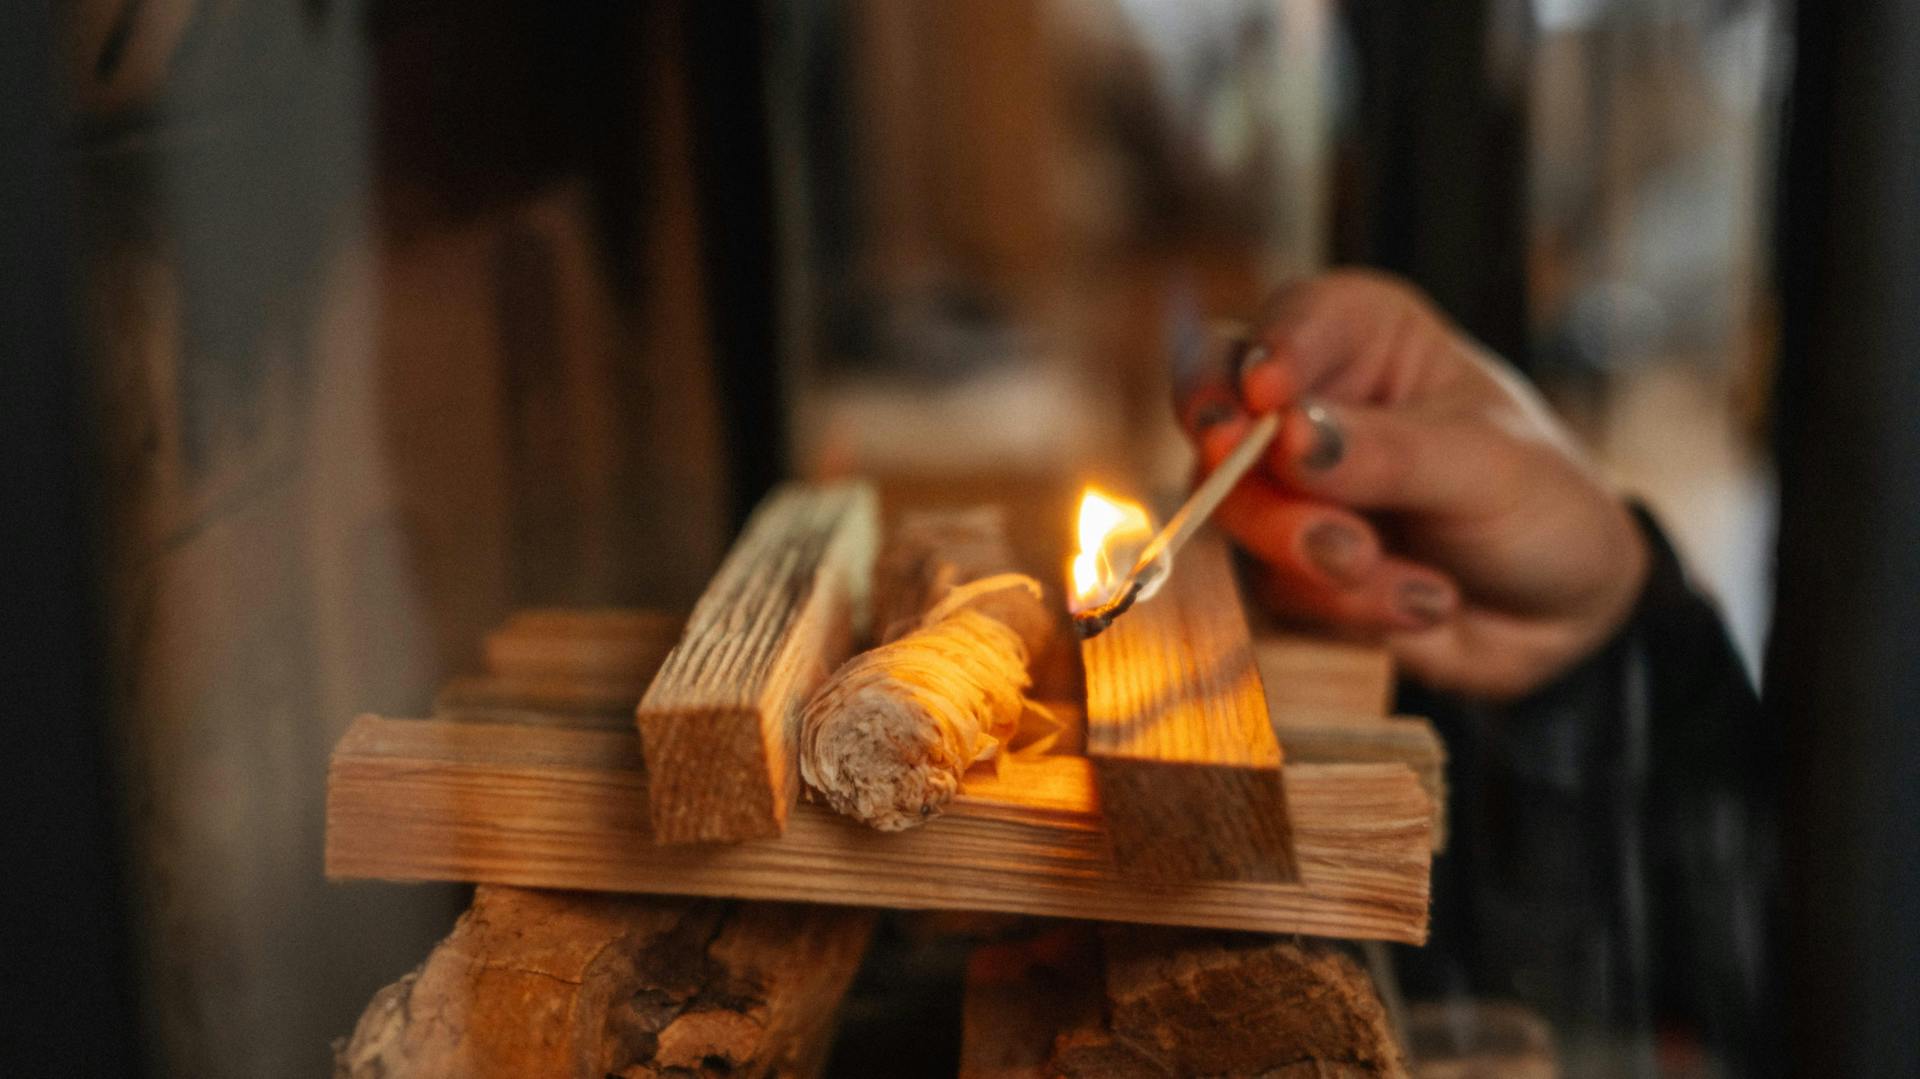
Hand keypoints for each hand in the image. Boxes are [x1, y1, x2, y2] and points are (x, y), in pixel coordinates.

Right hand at [1175, 270, 1648, 699]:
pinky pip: (1270, 591)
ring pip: (1239, 521)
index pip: (1285, 324)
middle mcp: (1303, 404)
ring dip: (1323, 565)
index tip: (1265, 400)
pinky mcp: (1280, 565)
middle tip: (1333, 538)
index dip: (1263, 360)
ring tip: (1423, 591)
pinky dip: (1345, 609)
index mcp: (1358, 338)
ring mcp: (1284, 489)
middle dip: (1263, 493)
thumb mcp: (1485, 466)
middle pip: (1220, 427)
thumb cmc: (1539, 499)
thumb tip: (1284, 435)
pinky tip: (1425, 605)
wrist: (1562, 608)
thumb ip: (1386, 452)